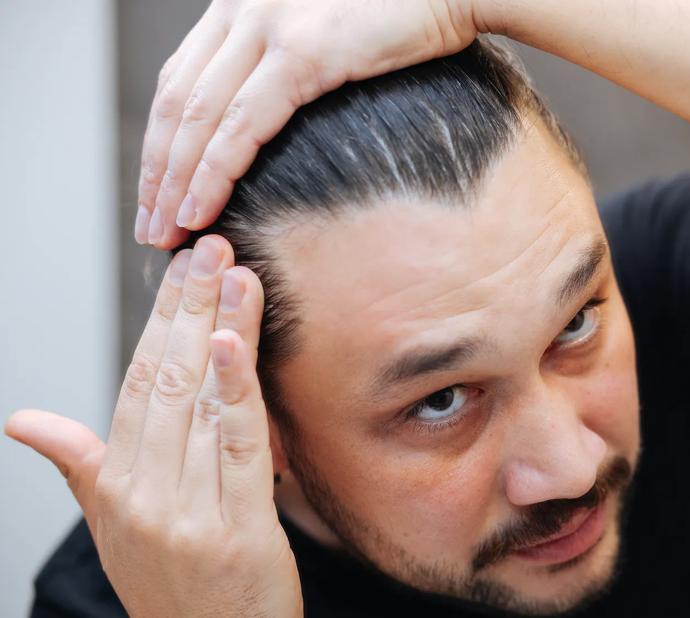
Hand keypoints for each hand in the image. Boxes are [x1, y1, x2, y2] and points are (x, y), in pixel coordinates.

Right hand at [5, 236, 302, 617]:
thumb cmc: (170, 584)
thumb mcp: (112, 525)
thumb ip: (79, 463)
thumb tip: (22, 421)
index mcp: (114, 484)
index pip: (136, 382)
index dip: (160, 320)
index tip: (183, 269)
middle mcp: (142, 494)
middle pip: (165, 380)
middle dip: (188, 308)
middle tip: (212, 250)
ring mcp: (185, 512)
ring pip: (201, 403)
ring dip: (220, 330)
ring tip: (235, 275)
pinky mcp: (235, 529)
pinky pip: (238, 448)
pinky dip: (237, 392)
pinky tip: (235, 342)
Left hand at [135, 0, 485, 248]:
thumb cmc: (405, 11)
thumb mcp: (328, 29)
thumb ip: (290, 55)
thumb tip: (274, 110)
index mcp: (242, 2)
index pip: (180, 80)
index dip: (162, 141)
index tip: (158, 190)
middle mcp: (242, 7)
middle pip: (177, 102)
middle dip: (158, 171)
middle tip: (150, 225)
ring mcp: (268, 25)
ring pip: (198, 118)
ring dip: (176, 183)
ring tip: (167, 231)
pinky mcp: (303, 52)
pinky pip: (241, 126)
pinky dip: (214, 173)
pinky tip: (201, 210)